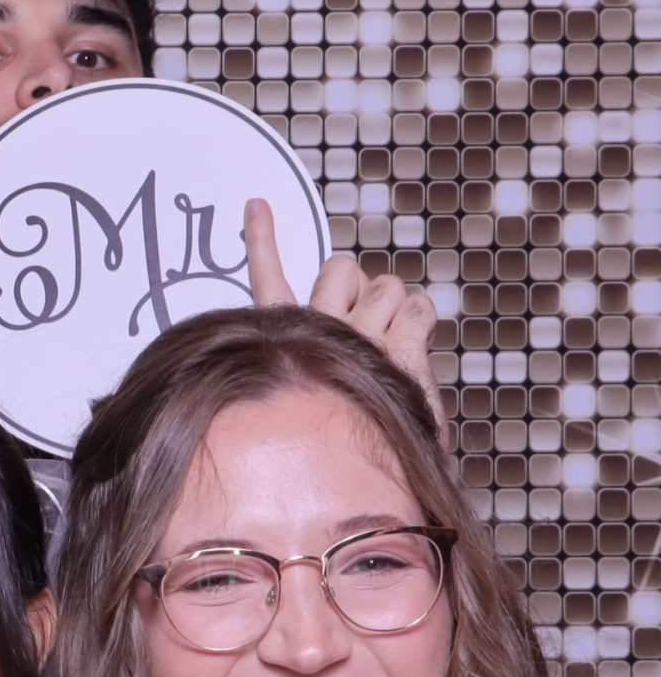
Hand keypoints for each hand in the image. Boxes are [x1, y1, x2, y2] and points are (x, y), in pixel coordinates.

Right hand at [242, 198, 442, 429]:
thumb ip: (313, 355)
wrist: (356, 472)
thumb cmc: (335, 435)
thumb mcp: (309, 385)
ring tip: (386, 343)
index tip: (258, 205)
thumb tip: (315, 340)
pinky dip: (419, 319)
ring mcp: (361, 335)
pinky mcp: (399, 348)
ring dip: (391, 308)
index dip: (263, 238)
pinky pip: (416, 307)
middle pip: (340, 268)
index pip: (269, 278)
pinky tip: (413, 336)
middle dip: (357, 287)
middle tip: (360, 322)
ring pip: (383, 285)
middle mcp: (319, 328)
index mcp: (288, 339)